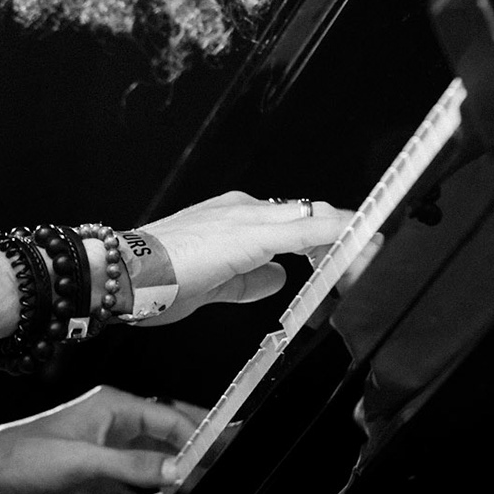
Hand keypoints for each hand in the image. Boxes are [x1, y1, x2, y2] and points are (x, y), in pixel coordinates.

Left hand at [0, 385, 203, 493]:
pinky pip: (123, 488)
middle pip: (159, 441)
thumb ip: (132, 467)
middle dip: (184, 459)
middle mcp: (109, 425)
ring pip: (143, 467)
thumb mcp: (84, 462)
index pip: (166, 418)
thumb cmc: (23, 455)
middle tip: (210, 475)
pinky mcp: (87, 476)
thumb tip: (177, 471)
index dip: (194, 434)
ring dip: (160, 484)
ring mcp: (99, 451)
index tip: (217, 453)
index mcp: (111, 407)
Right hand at [129, 191, 350, 324]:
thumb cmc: (155, 281)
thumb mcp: (214, 284)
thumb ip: (249, 280)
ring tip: (370, 255)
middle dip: (344, 238)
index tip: (350, 254)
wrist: (123, 273)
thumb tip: (277, 278)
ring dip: (347, 239)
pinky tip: (358, 246)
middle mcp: (244, 209)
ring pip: (314, 219)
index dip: (325, 239)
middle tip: (367, 260)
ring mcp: (249, 217)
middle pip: (311, 217)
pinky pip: (307, 232)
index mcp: (234, 218)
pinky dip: (338, 238)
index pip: (293, 223)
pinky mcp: (253, 233)